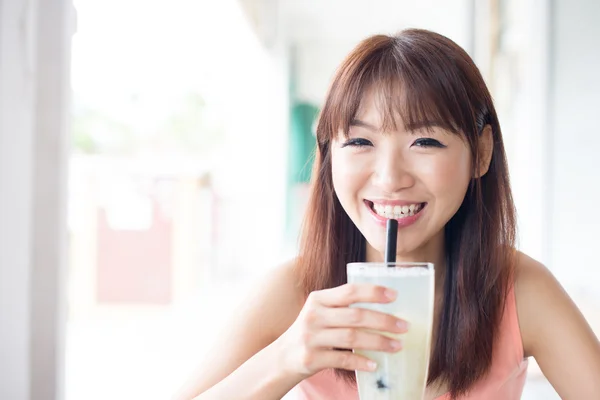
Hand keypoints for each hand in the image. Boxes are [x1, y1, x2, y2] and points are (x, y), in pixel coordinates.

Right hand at [277, 283, 407, 377]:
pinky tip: (375, 364)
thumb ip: (343, 307)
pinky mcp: (311, 358)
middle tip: (403, 326)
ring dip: (378, 342)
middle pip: (355, 316)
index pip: (349, 291)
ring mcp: (311, 338)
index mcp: (318, 299)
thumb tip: (384, 308)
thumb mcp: (321, 313)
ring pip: (352, 338)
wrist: (282, 357)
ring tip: (397, 346)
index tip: (394, 296)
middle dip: (383, 321)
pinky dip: (361, 362)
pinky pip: (342, 360)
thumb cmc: (312, 332)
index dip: (373, 292)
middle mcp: (314, 316)